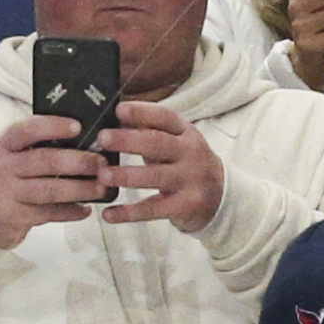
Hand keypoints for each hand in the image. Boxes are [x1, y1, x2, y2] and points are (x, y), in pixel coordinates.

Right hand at [0, 113, 103, 249]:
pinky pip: (48, 213)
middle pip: (46, 161)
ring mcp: (4, 194)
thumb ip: (30, 148)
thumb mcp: (4, 158)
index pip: (27, 129)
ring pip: (51, 190)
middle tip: (101, 162)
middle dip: (79, 161)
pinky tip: (85, 209)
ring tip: (101, 187)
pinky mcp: (12, 218)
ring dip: (81, 189)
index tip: (78, 127)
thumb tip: (77, 140)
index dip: (54, 126)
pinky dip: (70, 212)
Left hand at [94, 99, 225, 233]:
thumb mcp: (177, 142)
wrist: (221, 197)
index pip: (165, 117)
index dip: (142, 112)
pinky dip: (129, 213)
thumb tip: (115, 117)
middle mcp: (190, 153)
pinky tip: (109, 214)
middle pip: (158, 144)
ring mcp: (190, 180)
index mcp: (185, 133)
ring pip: (155, 177)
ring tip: (103, 175)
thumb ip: (151, 131)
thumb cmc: (186, 164)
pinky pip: (153, 209)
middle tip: (103, 138)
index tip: (119, 109)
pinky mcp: (185, 205)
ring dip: (127, 175)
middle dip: (128, 140)